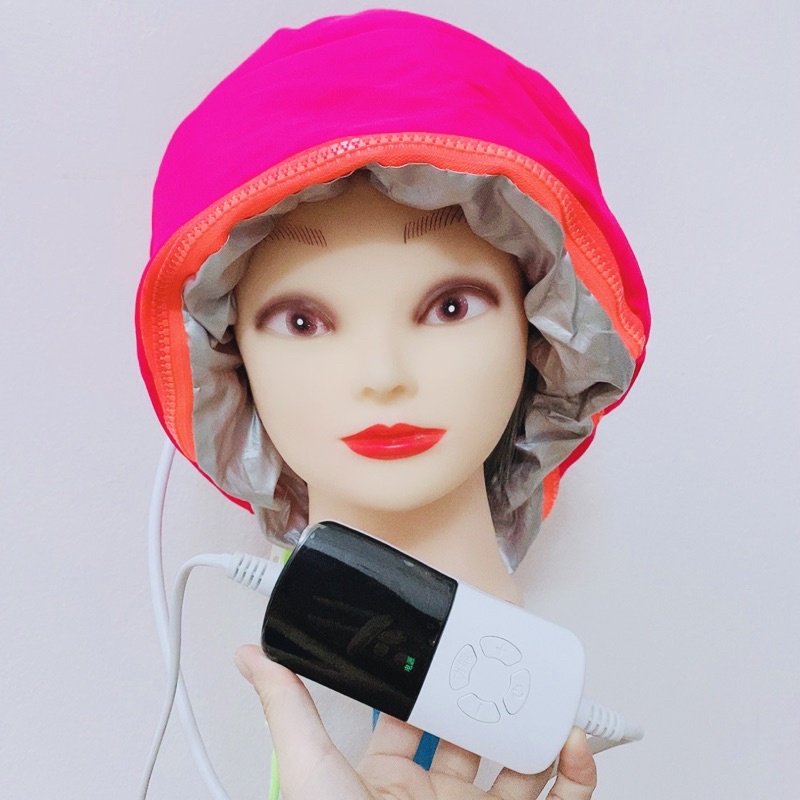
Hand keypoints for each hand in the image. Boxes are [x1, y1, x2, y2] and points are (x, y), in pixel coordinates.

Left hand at [235, 644, 596, 799]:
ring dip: (541, 734)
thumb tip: (251, 655)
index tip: (445, 646)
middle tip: (505, 668)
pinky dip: (576, 779)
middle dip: (491, 700)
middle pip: (472, 736)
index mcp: (388, 779)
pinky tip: (572, 748)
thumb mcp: (313, 771)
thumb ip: (288, 709)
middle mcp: (436, 799)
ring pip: (522, 769)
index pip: (413, 717)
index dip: (429, 681)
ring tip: (548, 702)